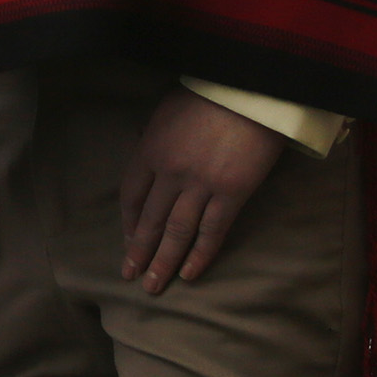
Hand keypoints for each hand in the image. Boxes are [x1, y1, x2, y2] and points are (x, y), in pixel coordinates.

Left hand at [119, 86, 286, 292]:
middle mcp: (170, 172)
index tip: (127, 240)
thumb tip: (146, 150)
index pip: (132, 195)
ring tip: (154, 286)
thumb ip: (155, 137)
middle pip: (150, 219)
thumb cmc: (208, 94)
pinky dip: (200, 255)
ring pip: (177, 232)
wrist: (249, 91)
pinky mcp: (232, 193)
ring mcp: (200, 185)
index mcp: (149, 150)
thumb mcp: (166, 111)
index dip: (128, 221)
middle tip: (130, 275)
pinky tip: (189, 274)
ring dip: (164, 261)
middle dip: (139, 250)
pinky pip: (212, 231)